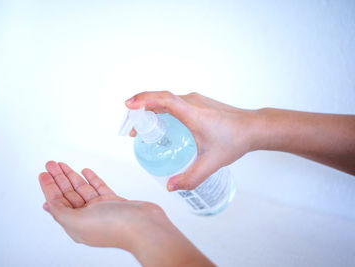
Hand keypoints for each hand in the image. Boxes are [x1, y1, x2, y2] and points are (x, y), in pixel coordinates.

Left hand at [39, 161, 214, 265]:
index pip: (57, 202)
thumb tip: (48, 205)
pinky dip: (91, 179)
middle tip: (50, 164)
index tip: (43, 174)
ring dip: (72, 176)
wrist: (144, 227)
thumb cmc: (115, 228)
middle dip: (58, 178)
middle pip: (68, 194)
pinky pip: (99, 188)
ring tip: (62, 164)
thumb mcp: (79, 222)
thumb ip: (61, 213)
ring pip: (82, 189)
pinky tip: (86, 172)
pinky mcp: (114, 202)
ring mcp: (101, 209)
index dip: (49, 187)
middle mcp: (87, 217)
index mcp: (76, 225)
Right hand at [125, 91, 258, 190]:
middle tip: (131, 127)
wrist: (254, 128)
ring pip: (166, 100)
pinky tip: (162, 125)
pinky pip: (174, 103)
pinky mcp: (198, 103)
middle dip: (141, 110)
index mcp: (192, 112)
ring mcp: (195, 101)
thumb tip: (170, 187)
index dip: (144, 99)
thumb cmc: (235, 140)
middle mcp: (192, 102)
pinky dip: (161, 110)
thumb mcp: (211, 163)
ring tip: (142, 128)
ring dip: (151, 110)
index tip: (129, 105)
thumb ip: (191, 177)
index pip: (164, 100)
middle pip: (159, 99)